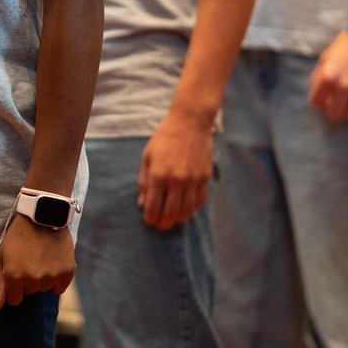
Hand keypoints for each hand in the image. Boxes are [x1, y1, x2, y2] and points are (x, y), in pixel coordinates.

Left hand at [0, 215, 74, 312]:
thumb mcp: (2, 257)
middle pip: (30, 293)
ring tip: (41, 257)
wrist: (42, 215)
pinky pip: (59, 288)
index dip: (14, 286)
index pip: (14, 300)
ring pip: (44, 289)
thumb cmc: (18, 236)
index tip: (17, 270)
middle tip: (29, 258)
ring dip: (42, 278)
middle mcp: (33, 279)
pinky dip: (56, 278)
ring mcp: (52, 276)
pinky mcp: (67, 272)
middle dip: (28, 280)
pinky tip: (52, 262)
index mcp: (14, 277)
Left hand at [138, 111, 214, 229]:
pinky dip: (192, 209)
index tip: (149, 220)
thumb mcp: (147, 156)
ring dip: (178, 219)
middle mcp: (176, 180)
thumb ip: (143, 181)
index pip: (153, 207)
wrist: (190, 123)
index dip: (150, 218)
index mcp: (159, 175)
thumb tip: (142, 204)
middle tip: (160, 224)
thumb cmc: (165, 138)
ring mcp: (193, 180)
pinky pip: (199, 202)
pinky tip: (186, 208)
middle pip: (171, 213)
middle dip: (163, 223)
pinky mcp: (205, 178)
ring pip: (187, 211)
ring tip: (172, 218)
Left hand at [309, 29, 347, 121]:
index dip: (319, 99)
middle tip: (336, 102)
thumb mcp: (326, 56)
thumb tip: (318, 92)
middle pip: (333, 115)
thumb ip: (319, 75)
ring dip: (347, 108)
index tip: (324, 96)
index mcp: (328, 76)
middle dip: (332, 109)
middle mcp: (343, 86)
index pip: (316, 101)